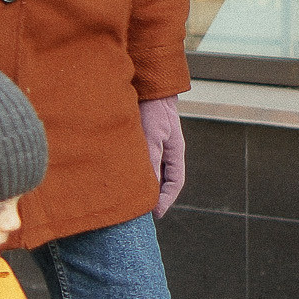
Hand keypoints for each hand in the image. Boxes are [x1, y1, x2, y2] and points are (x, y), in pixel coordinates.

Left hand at [140, 96, 185, 216]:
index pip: (175, 182)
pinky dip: (135, 172)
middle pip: (164, 180)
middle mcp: (167, 150)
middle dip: (155, 196)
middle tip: (141, 212)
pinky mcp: (143, 140)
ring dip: (144, 184)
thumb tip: (150, 186)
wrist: (147, 84)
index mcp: (175, 151)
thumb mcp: (152, 135)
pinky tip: (123, 177)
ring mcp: (156, 145)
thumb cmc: (153, 108)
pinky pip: (141, 162)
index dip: (167, 200)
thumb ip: (151, 159)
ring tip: (131, 198)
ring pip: (152, 171)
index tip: (156, 214)